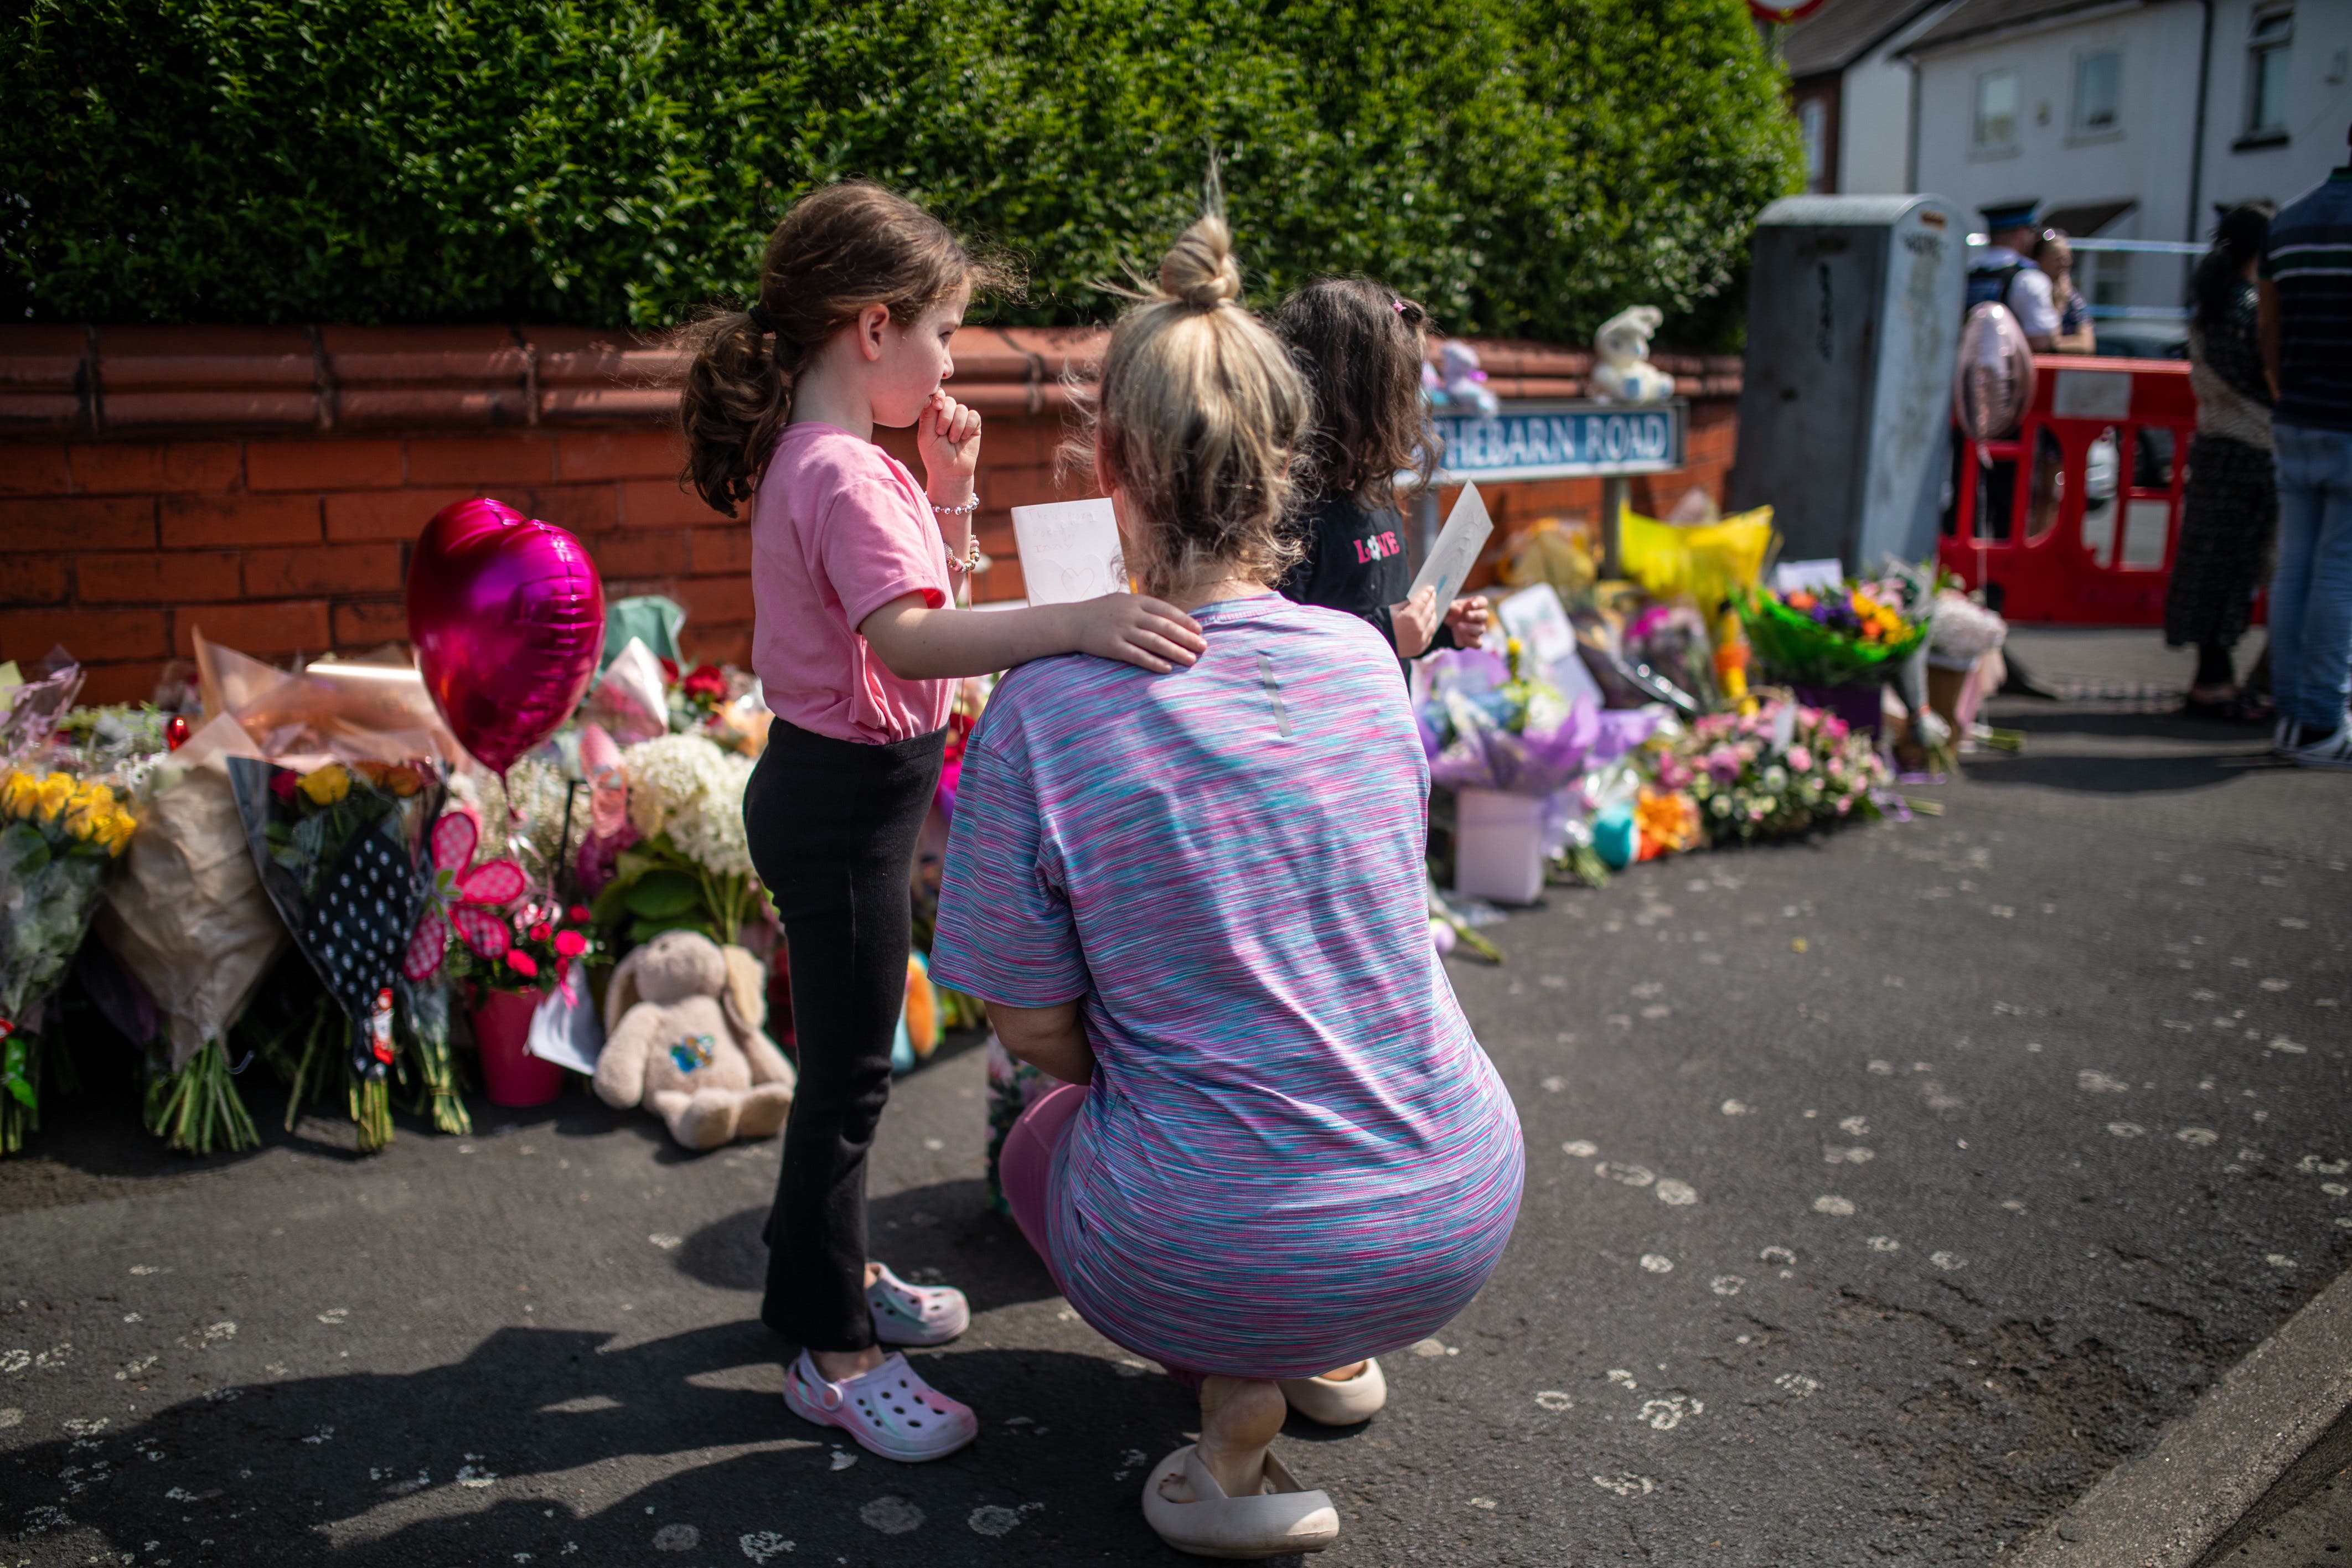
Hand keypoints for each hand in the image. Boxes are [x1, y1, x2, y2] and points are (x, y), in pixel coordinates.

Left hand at [918, 390, 981, 492]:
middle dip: (946, 417)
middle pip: (949, 401)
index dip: (938, 397)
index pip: (936, 396)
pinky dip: (968, 427)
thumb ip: (928, 414)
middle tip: (941, 433)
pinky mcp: (973, 426)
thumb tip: (934, 395)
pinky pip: (974, 416)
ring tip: (952, 440)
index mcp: (932, 415)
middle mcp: (946, 415)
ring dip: (957, 426)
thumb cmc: (935, 456)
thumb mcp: (926, 436)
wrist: (951, 472)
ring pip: (961, 409)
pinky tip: (963, 438)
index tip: (938, 407)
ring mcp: (960, 420)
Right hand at [1065, 593, 1205, 673]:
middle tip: (1203, 648)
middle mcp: (1131, 614)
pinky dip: (1154, 662)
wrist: (1071, 622)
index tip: (1199, 631)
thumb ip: (1143, 607)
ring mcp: (1121, 630)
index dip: (1185, 621)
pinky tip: (1167, 669)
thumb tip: (1169, 617)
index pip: (1167, 611)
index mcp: (1136, 601)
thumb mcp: (1122, 601)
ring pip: (1155, 642)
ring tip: (1191, 660)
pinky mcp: (1112, 647)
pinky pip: (1137, 656)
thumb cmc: (1100, 612)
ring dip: (1175, 652)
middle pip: (1165, 627)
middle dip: (1187, 638)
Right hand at [1389, 585, 1438, 657]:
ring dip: (1433, 613)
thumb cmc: (1383, 624)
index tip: (1431, 588)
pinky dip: (1430, 626)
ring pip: (1433, 623)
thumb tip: (1419, 599)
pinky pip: (1429, 634)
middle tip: (1433, 595)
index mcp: (1410, 616)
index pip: (1423, 601)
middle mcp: (1418, 628)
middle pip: (1430, 611)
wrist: (1376, 645)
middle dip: (1432, 601)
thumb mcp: (1393, 610)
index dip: (1427, 593)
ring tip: (1432, 607)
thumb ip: (1408, 604)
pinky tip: (1429, 621)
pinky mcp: (1421, 647)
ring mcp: (1420, 639)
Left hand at [1445, 595, 1490, 648]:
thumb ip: (1451, 607)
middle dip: (1476, 615)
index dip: (1479, 603)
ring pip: (1481, 629)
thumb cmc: (1451, 613)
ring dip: (1470, 628)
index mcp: (1474, 605)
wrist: (1447, 626)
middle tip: (1467, 615)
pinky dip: (1472, 641)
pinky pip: (1478, 643)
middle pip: (1484, 615)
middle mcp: (1479, 617)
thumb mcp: (1447, 608)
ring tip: (1459, 626)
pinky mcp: (1474, 640)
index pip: (1483, 602)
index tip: (1472, 604)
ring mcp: (1477, 629)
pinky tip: (1463, 637)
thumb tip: (1458, 610)